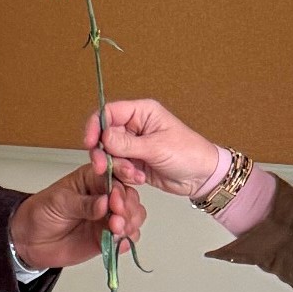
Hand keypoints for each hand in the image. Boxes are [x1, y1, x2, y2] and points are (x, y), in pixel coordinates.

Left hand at [9, 162, 148, 268]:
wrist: (30, 240)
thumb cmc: (41, 212)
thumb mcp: (59, 202)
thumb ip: (83, 204)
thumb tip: (105, 203)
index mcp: (93, 179)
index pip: (115, 174)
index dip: (124, 177)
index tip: (124, 185)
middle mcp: (105, 196)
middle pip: (129, 197)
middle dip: (127, 205)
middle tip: (117, 213)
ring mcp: (107, 217)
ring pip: (133, 217)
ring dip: (129, 223)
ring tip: (116, 229)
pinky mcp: (107, 237)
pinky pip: (125, 238)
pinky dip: (126, 240)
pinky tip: (118, 241)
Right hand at [85, 97, 221, 198]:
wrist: (202, 177)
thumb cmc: (189, 153)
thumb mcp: (157, 147)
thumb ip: (127, 143)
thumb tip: (104, 137)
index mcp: (141, 113)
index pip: (109, 113)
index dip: (95, 126)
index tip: (90, 142)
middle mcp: (135, 127)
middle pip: (104, 136)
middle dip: (104, 153)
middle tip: (103, 167)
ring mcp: (134, 146)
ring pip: (110, 155)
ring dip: (118, 168)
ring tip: (136, 175)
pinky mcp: (134, 163)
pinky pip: (118, 168)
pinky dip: (125, 176)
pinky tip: (141, 179)